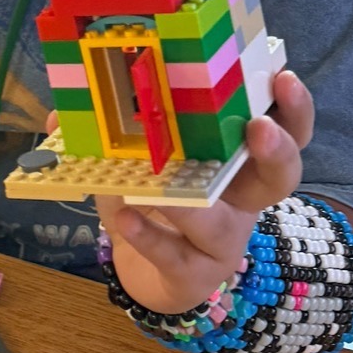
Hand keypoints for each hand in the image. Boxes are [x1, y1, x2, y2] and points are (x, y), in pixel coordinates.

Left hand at [95, 69, 314, 314]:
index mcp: (237, 161)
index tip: (283, 77)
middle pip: (281, 177)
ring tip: (169, 191)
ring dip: (195, 204)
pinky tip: (125, 218)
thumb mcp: (138, 161)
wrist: (151, 271)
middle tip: (259, 128)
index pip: (283, 131)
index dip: (291, 108)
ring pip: (223, 225)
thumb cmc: (155, 202)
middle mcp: (240, 201)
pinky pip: (175, 256)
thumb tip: (60, 112)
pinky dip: (149, 237)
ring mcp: (221, 242)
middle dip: (277, 151)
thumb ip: (106, 131)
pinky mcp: (193, 274)